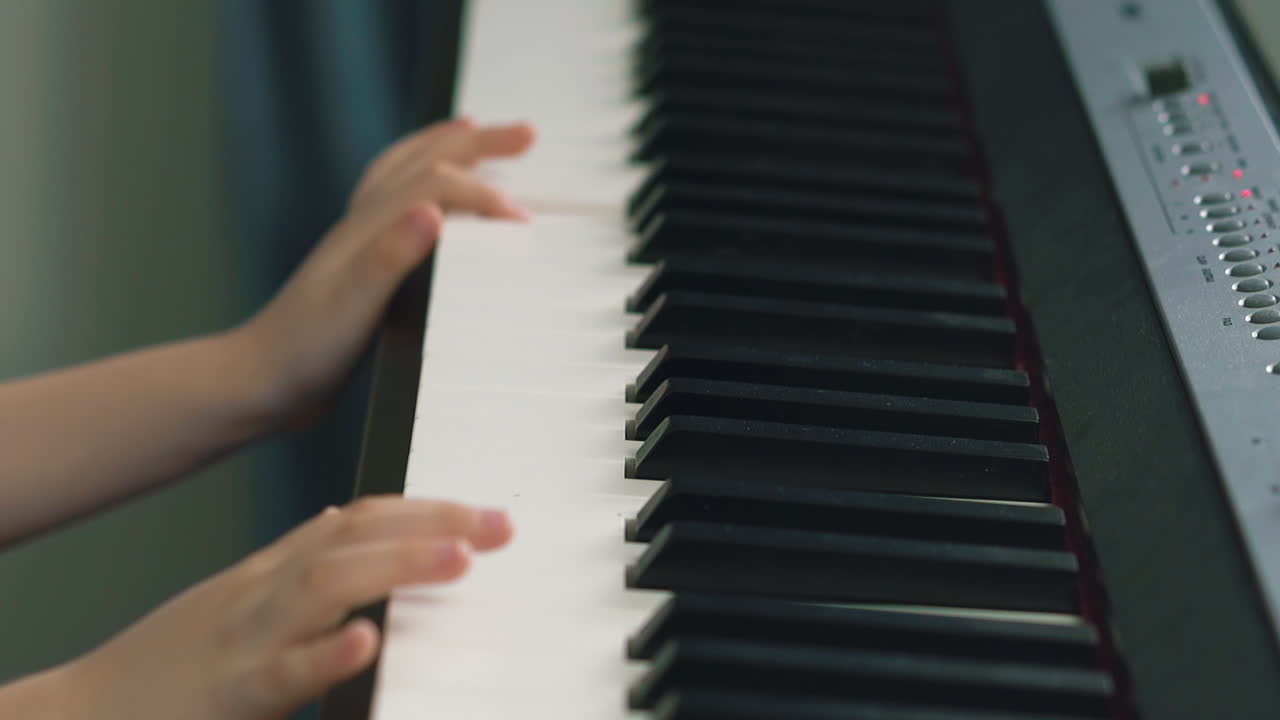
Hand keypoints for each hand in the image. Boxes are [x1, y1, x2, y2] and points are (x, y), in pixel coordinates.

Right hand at [60, 496, 513, 719]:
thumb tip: (344, 518)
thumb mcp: (242, 600)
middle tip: (500, 528)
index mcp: (273, 571)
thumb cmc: (175, 663)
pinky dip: (326, 654)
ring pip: (323, 585)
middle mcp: (264, 592)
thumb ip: (296, 561)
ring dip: (395, 565)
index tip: (489, 515)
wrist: (83, 713)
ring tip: (458, 559)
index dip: (427, 507)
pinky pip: (282, 671)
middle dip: (431, 524)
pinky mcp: (233, 694)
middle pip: (353, 538)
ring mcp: (247, 639)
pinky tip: (366, 642)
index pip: (359, 517)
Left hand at [232, 117, 535, 426]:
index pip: (435, 187)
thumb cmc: (304, 352)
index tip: (523, 222)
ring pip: (408, 173)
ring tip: (477, 133)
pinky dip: (424, 186)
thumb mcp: (353, 308)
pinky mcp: (365, 265)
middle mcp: (365, 225)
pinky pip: (400, 204)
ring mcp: (363, 242)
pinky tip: (435, 201)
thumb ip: (390, 257)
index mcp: (367, 229)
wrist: (261, 384)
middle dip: (479, 143)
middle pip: (425, 161)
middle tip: (528, 135)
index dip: (483, 194)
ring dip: (447, 148)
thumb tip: (433, 211)